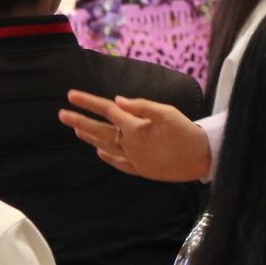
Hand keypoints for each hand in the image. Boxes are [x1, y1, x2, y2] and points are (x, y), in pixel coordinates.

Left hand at [59, 90, 210, 181]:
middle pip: (100, 130)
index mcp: (136, 128)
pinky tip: (98, 151)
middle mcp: (130, 145)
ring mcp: (134, 159)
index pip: (107, 111)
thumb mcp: (167, 112)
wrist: (203, 157)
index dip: (88, 101)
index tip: (71, 94)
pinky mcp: (141, 170)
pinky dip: (106, 156)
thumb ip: (141, 106)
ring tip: (75, 130)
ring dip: (89, 138)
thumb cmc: (187, 131)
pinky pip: (118, 163)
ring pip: (105, 147)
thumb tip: (117, 101)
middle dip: (79, 121)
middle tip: (62, 114)